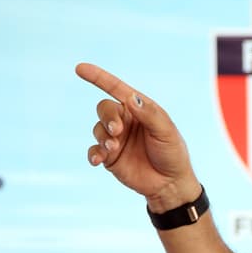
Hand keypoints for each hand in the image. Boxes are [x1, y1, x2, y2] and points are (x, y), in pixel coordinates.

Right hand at [75, 63, 199, 210]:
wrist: (170, 184)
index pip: (116, 89)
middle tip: (117, 131)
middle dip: (107, 117)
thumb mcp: (166, 131)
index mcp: (139, 109)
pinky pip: (93, 150)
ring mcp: (116, 139)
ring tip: (114, 148)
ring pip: (97, 128)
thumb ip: (149, 114)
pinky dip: (94, 153)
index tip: (80, 68)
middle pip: (104, 108)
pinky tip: (99, 159)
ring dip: (103, 136)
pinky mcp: (109, 157)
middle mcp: (125, 121)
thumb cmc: (172, 153)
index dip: (98, 77)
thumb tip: (131, 97)